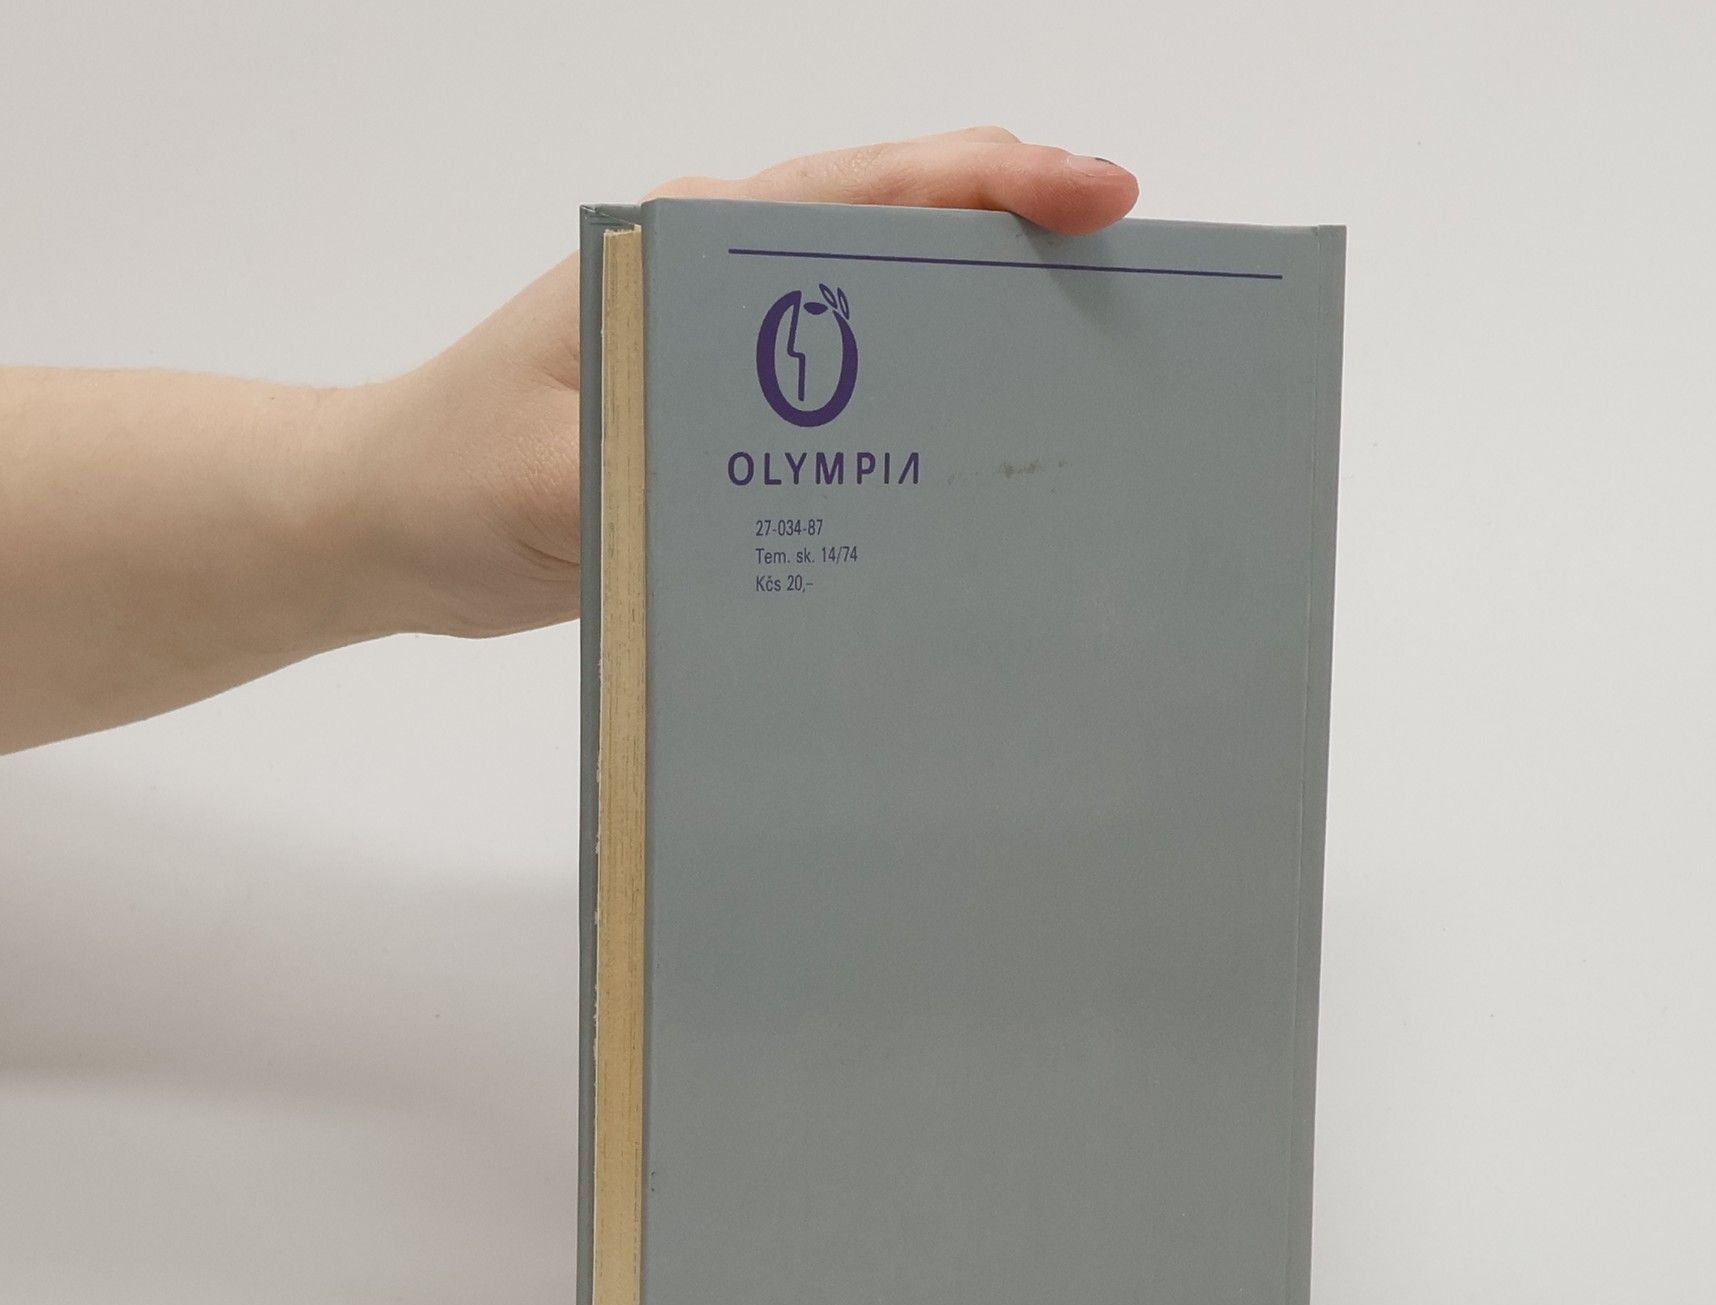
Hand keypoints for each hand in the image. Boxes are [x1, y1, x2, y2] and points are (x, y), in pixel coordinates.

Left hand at [361, 130, 1138, 640]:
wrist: (387, 524)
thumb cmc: (451, 473)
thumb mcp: (549, 477)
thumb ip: (659, 473)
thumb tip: (794, 496)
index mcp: (687, 251)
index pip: (866, 189)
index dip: (993, 181)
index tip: (1100, 197)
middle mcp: (726, 288)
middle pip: (906, 241)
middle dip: (1026, 254)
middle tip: (1141, 304)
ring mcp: (737, 360)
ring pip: (893, 325)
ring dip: (986, 345)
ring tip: (1093, 392)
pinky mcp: (735, 432)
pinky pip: (859, 411)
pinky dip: (926, 424)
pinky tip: (980, 480)